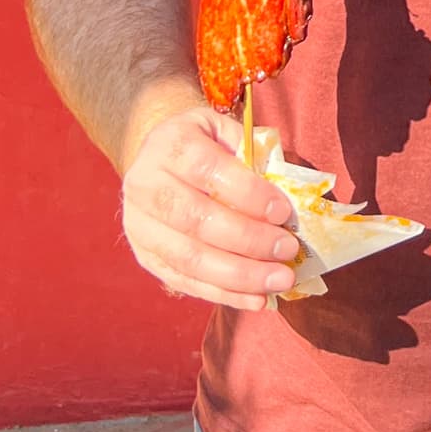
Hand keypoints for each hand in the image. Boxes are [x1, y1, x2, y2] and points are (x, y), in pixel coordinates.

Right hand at [121, 102, 300, 309]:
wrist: (158, 158)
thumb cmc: (206, 145)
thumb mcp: (227, 132)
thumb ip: (254, 155)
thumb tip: (291, 193)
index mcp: (170, 144)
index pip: (208, 169)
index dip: (247, 193)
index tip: (283, 212)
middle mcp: (145, 184)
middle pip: (196, 219)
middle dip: (248, 240)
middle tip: (288, 251)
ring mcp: (139, 225)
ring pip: (189, 258)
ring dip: (240, 275)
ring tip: (280, 281)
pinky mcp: (145, 256)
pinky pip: (184, 281)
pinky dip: (223, 294)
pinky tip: (257, 299)